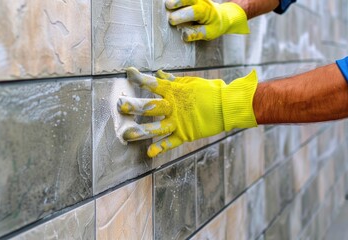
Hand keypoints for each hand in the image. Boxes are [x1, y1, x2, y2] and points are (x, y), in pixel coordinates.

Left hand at [117, 67, 258, 157]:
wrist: (227, 106)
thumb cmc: (210, 91)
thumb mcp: (191, 82)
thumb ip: (172, 80)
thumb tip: (158, 74)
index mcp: (174, 91)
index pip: (153, 83)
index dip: (140, 78)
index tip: (128, 73)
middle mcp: (173, 107)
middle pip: (151, 106)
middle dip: (135, 106)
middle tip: (120, 105)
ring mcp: (178, 122)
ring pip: (157, 127)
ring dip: (141, 131)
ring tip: (126, 135)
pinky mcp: (185, 134)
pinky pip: (171, 142)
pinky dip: (160, 148)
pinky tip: (149, 152)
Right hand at [165, 0, 249, 40]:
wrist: (222, 15)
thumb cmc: (214, 25)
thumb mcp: (209, 33)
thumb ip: (197, 33)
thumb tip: (184, 35)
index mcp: (204, 11)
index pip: (192, 12)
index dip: (180, 16)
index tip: (172, 21)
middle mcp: (200, 1)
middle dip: (175, 3)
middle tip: (168, 8)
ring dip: (175, 0)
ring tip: (168, 5)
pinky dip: (178, 1)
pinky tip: (171, 6)